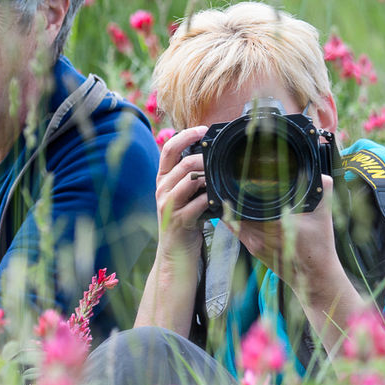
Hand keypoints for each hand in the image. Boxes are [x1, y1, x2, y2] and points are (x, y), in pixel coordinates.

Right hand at [154, 126, 213, 258]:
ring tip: (223, 178)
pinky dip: (213, 199)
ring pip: (190, 180)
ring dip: (210, 177)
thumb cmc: (185, 222)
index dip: (186, 135)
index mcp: (162, 179)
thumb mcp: (183, 195)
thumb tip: (210, 155)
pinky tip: (222, 199)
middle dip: (206, 158)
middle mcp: (162, 189)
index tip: (204, 129)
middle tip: (222, 159)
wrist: (174, 254)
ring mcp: (168, 205)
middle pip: (184, 163)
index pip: (168, 148)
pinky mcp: (178, 220)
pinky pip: (198, 202)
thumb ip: (190, 177)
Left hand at [227, 173, 349, 305]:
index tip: (244, 174)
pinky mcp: (252, 248)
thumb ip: (323, 190)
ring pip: (233, 218)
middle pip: (236, 208)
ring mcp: (253, 243)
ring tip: (235, 189)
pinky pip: (236, 228)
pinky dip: (234, 217)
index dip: (243, 186)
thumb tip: (320, 173)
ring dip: (233, 205)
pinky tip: (236, 207)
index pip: (248, 200)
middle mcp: (259, 235)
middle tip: (237, 178)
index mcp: (275, 224)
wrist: (315, 278)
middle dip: (236, 193)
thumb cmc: (321, 248)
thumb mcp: (324, 215)